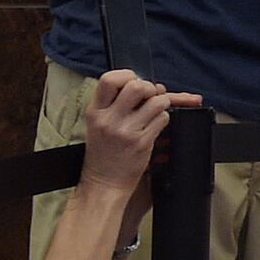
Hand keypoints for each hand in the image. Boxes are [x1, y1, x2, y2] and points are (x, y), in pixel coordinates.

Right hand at [77, 68, 189, 192]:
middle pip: (137, 86)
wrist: (103, 184)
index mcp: (95, 111)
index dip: (127, 75)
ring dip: (162, 103)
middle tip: (149, 97)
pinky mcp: (141, 143)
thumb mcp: (99, 123)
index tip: (134, 82)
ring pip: (157, 101)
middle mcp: (109, 119)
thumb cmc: (103, 153)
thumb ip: (117, 102)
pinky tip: (154, 126)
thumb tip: (153, 85)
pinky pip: (163, 119)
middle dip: (149, 87)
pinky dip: (164, 119)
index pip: (109, 79)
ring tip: (154, 112)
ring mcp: (126, 131)